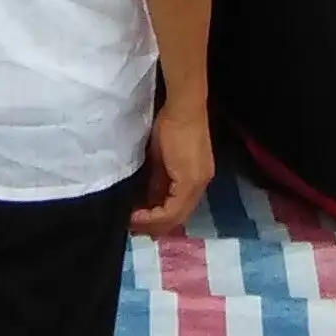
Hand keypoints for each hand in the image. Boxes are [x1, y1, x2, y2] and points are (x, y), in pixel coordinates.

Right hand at [131, 98, 213, 238]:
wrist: (183, 107)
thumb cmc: (172, 124)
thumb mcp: (162, 158)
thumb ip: (158, 179)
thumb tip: (149, 198)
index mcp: (196, 178)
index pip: (179, 208)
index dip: (159, 218)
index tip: (138, 220)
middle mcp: (201, 184)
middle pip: (179, 216)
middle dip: (155, 225)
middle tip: (135, 228)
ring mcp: (198, 182)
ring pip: (177, 215)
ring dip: (154, 222)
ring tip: (134, 223)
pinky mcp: (191, 180)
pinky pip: (173, 208)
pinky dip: (155, 215)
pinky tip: (139, 215)